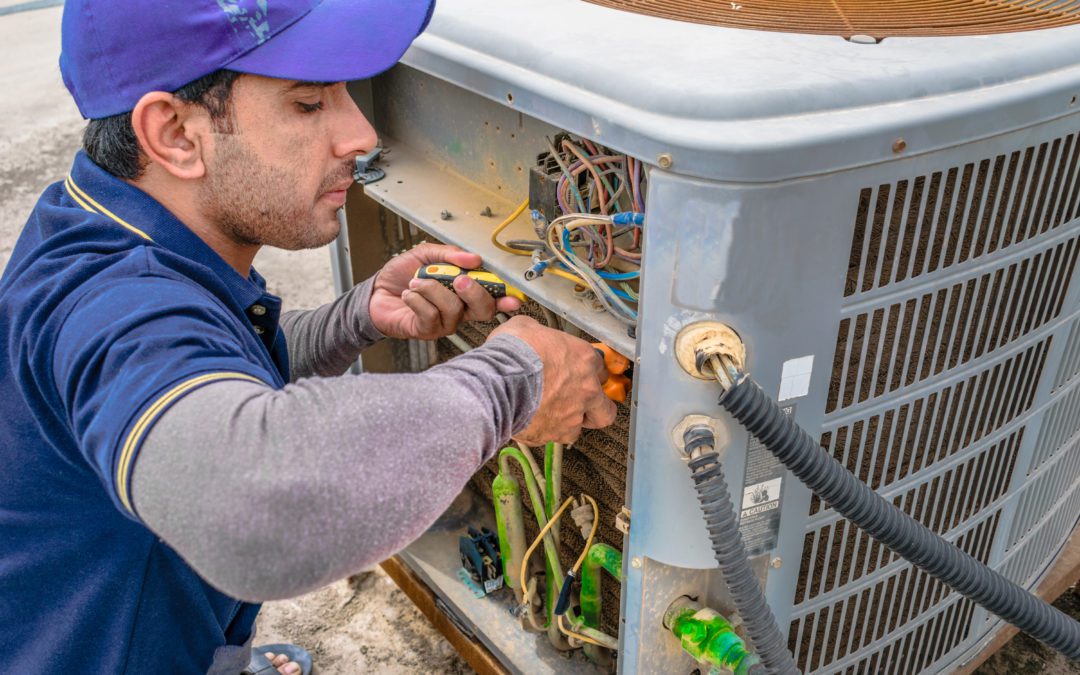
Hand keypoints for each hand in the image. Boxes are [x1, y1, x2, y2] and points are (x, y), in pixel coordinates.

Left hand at [369, 243, 522, 339]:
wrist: (375, 292)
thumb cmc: (402, 275)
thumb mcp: (426, 254)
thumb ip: (450, 254)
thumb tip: (474, 258)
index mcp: (464, 291)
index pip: (492, 297)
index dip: (506, 299)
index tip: (513, 298)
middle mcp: (459, 310)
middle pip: (483, 310)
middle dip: (475, 293)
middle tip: (459, 279)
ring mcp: (444, 323)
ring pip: (453, 310)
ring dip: (433, 290)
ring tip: (416, 282)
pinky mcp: (427, 330)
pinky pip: (430, 316)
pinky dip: (417, 299)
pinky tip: (408, 294)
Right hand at [491, 316, 617, 443]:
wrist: (496, 382)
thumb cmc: (512, 353)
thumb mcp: (526, 327)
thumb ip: (539, 335)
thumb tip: (530, 335)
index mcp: (584, 359)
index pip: (600, 368)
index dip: (589, 372)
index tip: (580, 374)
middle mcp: (585, 390)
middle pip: (606, 409)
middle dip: (597, 409)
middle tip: (583, 405)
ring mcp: (572, 416)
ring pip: (580, 427)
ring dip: (568, 422)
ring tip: (550, 416)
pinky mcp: (554, 434)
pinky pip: (554, 436)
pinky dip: (544, 431)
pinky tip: (532, 422)